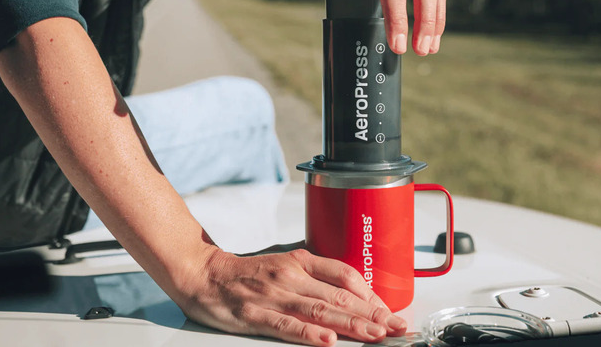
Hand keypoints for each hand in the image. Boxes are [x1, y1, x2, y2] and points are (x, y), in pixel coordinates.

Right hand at [178, 247, 406, 346]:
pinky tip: (327, 340)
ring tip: (374, 335)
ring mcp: (273, 295)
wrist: (204, 274)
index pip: (345, 275)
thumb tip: (352, 296)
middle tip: (396, 328)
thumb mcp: (286, 266)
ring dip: (351, 324)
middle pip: (339, 295)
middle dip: (372, 314)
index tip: (390, 312)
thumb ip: (317, 278)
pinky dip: (308, 332)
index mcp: (301, 262)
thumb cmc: (247, 274)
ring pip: (319, 310)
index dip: (371, 294)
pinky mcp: (255, 315)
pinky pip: (286, 325)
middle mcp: (291, 276)